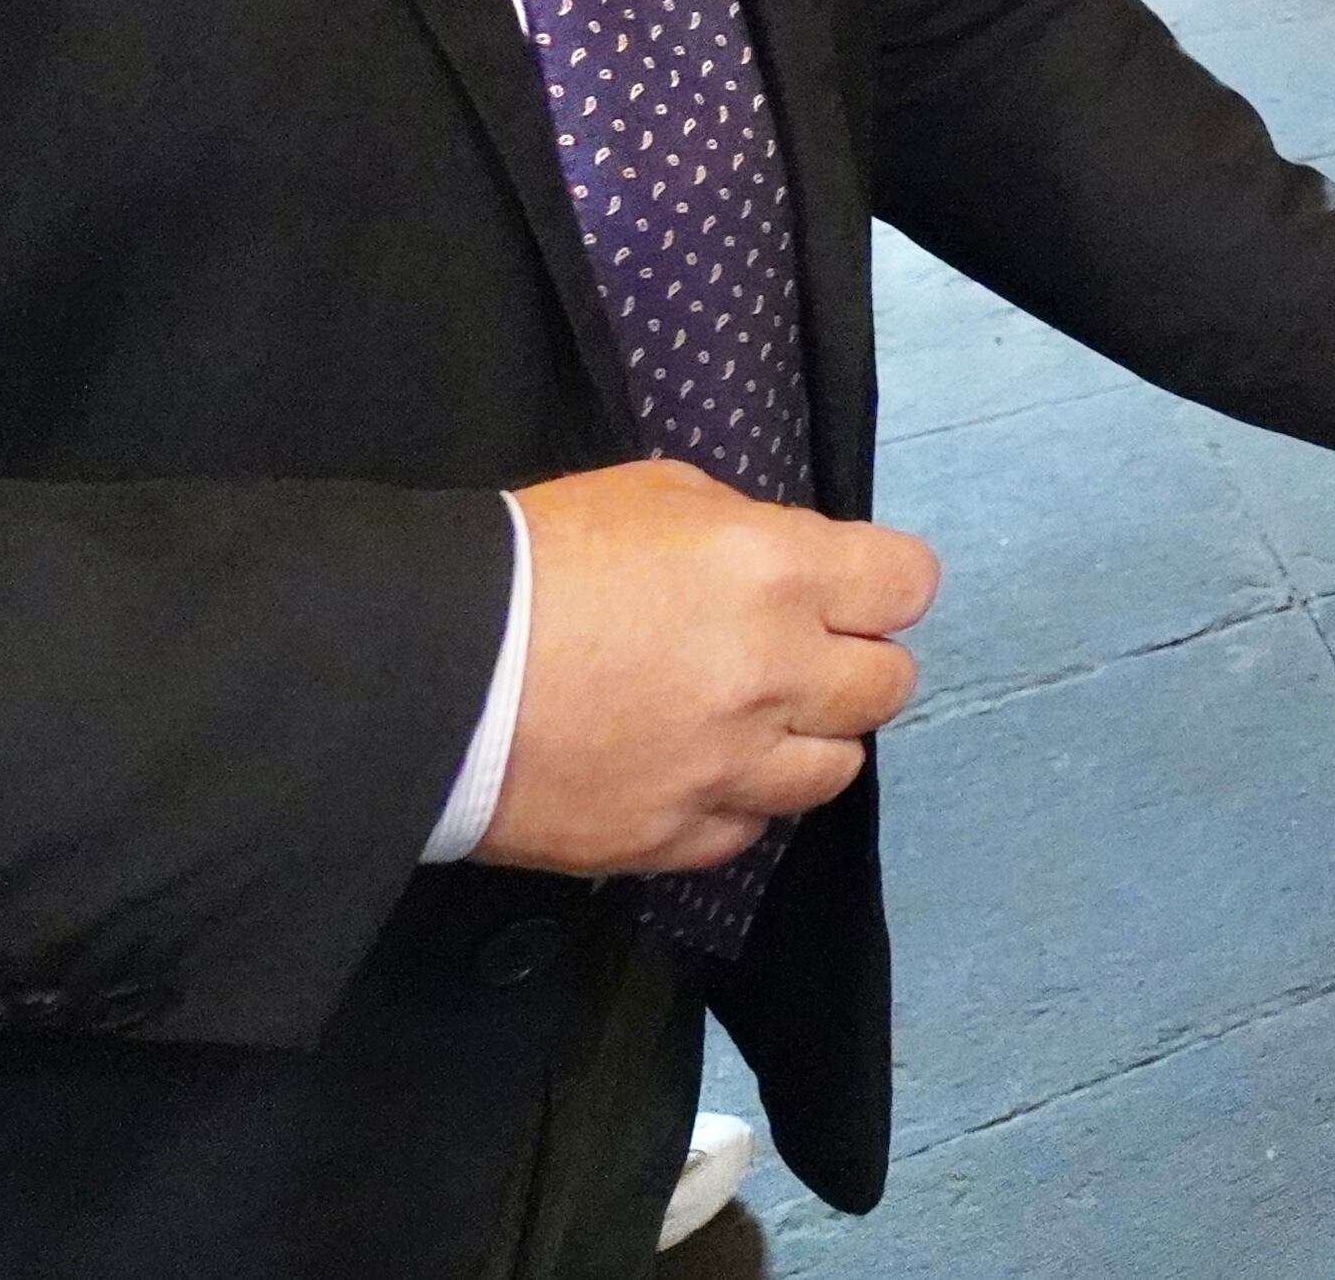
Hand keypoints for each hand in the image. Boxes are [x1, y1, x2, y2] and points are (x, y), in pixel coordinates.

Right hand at [475, 458, 938, 875]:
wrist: (426, 673)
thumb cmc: (533, 559)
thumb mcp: (654, 494)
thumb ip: (744, 530)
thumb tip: (785, 567)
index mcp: (776, 573)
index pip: (908, 584)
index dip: (883, 585)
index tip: (853, 590)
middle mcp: (773, 675)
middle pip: (889, 686)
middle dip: (853, 664)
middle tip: (798, 655)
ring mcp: (729, 768)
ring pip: (836, 771)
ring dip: (805, 740)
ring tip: (746, 719)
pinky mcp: (676, 839)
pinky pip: (749, 829)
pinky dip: (732, 800)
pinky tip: (687, 768)